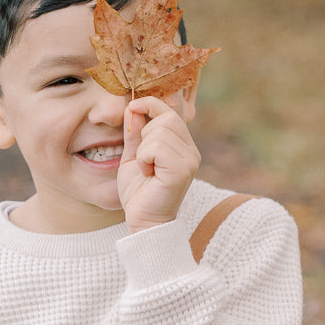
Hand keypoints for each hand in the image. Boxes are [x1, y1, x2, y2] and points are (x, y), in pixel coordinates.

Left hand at [118, 95, 200, 233]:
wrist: (143, 221)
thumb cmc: (139, 191)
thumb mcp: (134, 155)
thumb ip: (135, 132)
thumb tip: (133, 106)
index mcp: (182, 145)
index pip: (171, 111)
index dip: (151, 103)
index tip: (133, 107)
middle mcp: (191, 151)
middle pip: (167, 117)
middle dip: (145, 132)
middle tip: (143, 157)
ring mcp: (190, 160)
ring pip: (160, 131)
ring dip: (142, 149)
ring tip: (146, 168)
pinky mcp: (182, 170)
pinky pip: (156, 147)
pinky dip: (144, 158)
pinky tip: (148, 173)